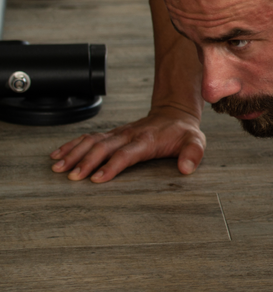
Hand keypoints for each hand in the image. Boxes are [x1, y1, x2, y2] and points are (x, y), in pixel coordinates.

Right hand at [49, 109, 205, 182]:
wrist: (175, 113)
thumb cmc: (183, 132)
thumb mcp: (195, 142)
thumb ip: (192, 154)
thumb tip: (186, 168)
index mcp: (147, 140)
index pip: (126, 154)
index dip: (112, 165)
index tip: (97, 178)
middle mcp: (129, 135)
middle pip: (103, 147)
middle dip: (86, 161)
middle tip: (72, 177)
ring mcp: (118, 133)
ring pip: (92, 141)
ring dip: (74, 153)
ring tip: (58, 166)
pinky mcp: (112, 133)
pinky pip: (89, 137)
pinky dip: (72, 145)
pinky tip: (59, 154)